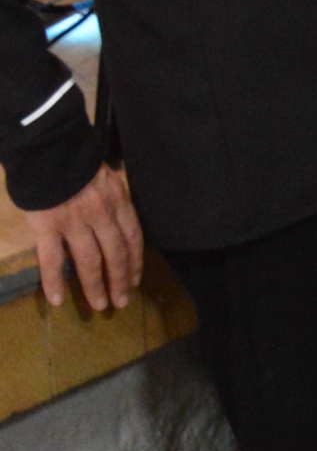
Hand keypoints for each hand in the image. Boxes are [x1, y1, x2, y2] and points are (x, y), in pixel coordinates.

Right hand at [25, 163, 144, 311]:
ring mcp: (74, 221)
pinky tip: (57, 299)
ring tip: (99, 305)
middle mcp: (101, 214)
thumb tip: (112, 217)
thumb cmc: (74, 157)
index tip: (135, 279)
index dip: (135, 260)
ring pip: (89, 261)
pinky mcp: (47, 226)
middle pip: (116, 253)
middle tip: (121, 302)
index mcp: (117, 200)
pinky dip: (54, 281)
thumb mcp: (104, 174)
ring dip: (96, 286)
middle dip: (120, 280)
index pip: (132, 236)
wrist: (47, 145)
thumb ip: (110, 197)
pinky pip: (52, 259)